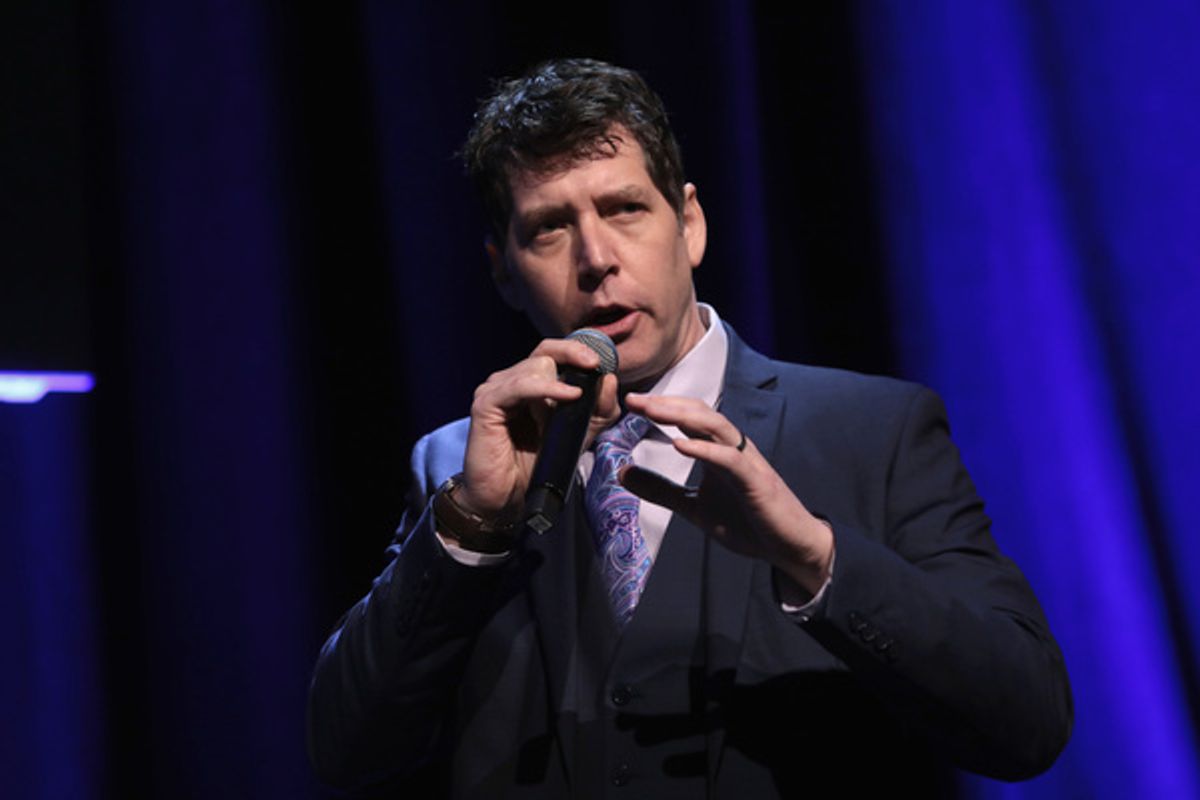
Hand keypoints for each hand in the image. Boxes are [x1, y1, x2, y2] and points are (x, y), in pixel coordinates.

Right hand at [456, 338, 619, 523]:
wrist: (508, 499)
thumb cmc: (536, 467)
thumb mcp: (578, 436)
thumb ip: (597, 411)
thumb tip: (609, 380)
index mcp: (531, 385)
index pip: (553, 353)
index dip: (576, 351)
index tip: (599, 361)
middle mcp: (512, 382)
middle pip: (545, 351)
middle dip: (573, 356)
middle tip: (593, 364)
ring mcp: (497, 390)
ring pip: (536, 366)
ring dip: (560, 385)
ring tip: (569, 410)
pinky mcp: (486, 404)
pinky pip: (520, 385)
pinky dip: (547, 388)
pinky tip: (568, 396)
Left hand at [621, 393, 833, 594]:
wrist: (790, 546)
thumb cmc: (748, 522)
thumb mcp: (693, 507)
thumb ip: (661, 490)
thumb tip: (623, 473)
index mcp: (718, 450)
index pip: (688, 418)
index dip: (661, 406)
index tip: (630, 401)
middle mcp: (732, 448)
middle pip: (699, 413)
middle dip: (665, 404)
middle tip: (634, 399)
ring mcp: (746, 462)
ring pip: (715, 425)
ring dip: (681, 415)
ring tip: (651, 411)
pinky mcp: (756, 481)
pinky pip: (730, 459)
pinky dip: (705, 449)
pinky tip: (680, 445)